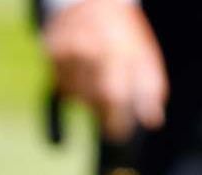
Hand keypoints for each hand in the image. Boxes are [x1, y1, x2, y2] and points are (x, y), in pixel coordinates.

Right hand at [43, 0, 167, 141]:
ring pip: (73, 94)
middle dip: (101, 109)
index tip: (117, 135)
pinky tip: (81, 73)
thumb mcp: (144, 57)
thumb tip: (151, 121)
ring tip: (97, 78)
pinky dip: (71, 87)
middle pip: (90, 99)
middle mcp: (88, 50)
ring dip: (85, 97)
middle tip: (109, 109)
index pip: (112, 95)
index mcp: (116, 51)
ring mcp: (65, 51)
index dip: (114, 120)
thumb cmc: (123, 36)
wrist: (92, 4)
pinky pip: (60, 86)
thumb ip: (149, 89)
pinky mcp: (49, 54)